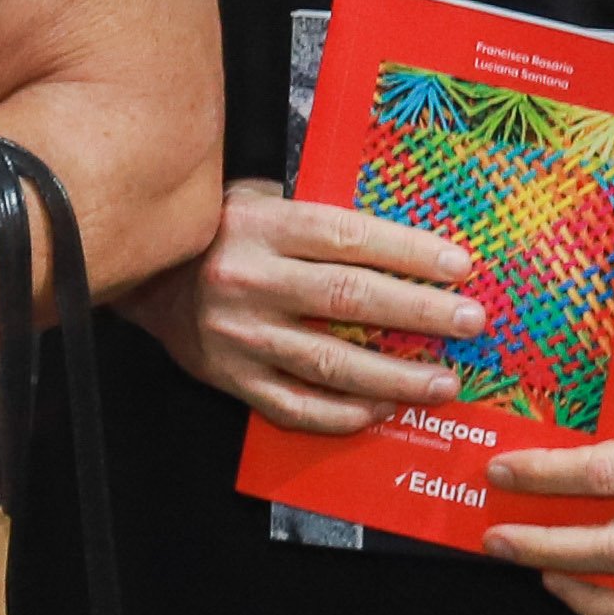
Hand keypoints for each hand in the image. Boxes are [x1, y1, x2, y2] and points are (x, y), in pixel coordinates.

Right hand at [120, 180, 483, 431]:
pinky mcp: (230, 378)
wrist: (143, 275)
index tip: (459, 267)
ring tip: (443, 383)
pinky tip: (383, 411)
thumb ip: (316, 218)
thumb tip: (404, 238)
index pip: (349, 238)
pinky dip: (344, 414)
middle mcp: (250, 280)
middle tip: (470, 324)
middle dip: (419, 313)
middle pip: (349, 299)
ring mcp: (239, 335)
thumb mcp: (257, 200)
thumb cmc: (217, 232)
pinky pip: (295, 406)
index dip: (408, 253)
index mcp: (261, 226)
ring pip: (330, 363)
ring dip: (395, 376)